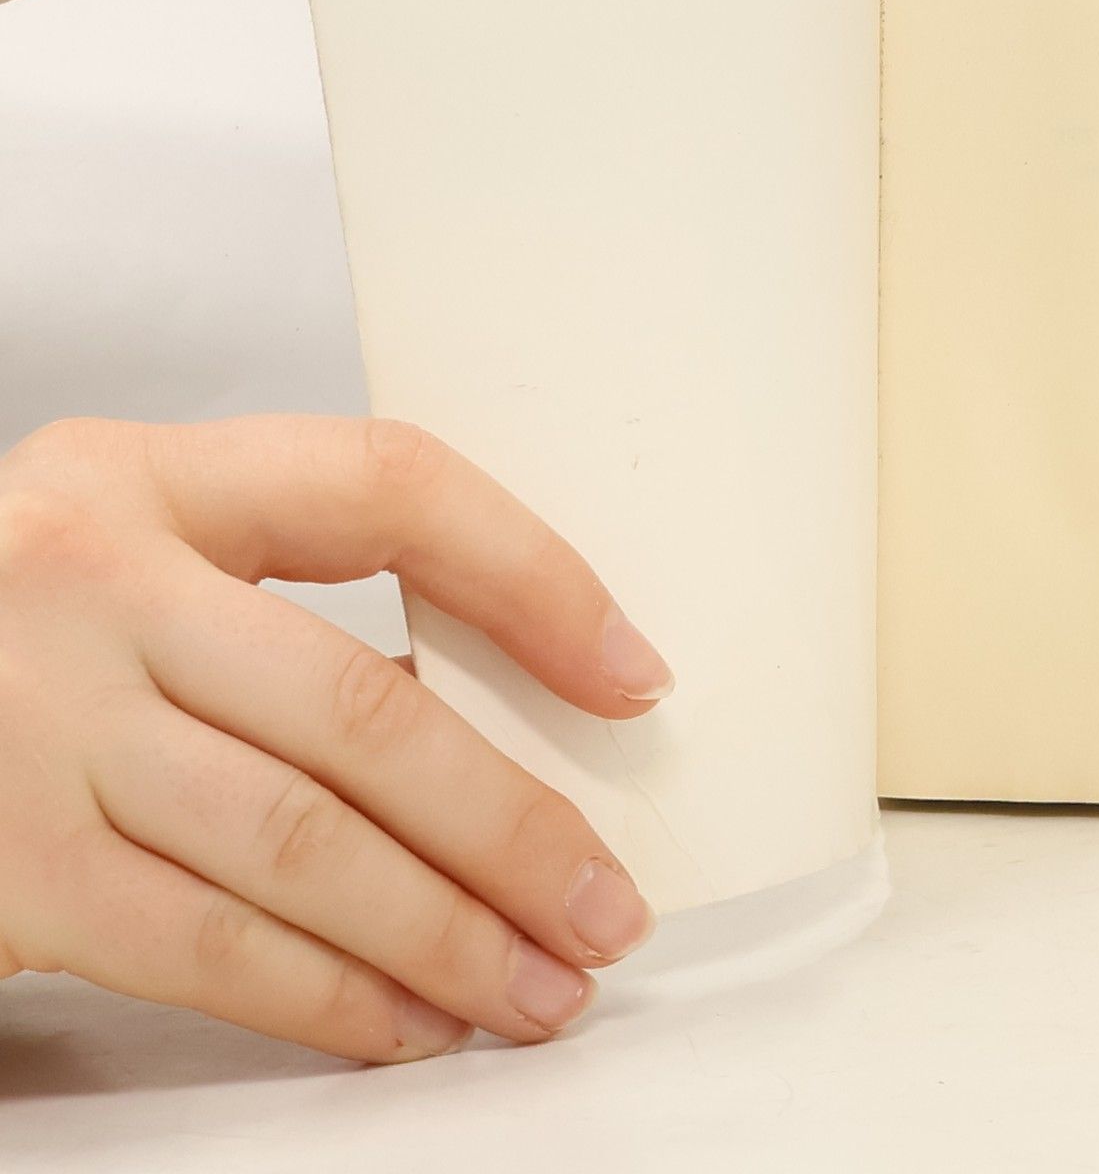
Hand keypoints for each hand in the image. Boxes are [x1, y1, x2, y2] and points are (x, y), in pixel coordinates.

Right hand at [0, 415, 671, 1061]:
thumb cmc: (9, 631)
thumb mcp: (131, 555)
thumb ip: (282, 604)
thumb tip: (487, 728)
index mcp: (149, 479)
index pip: (389, 486)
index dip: (531, 577)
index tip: (631, 674)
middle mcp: (92, 585)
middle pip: (361, 709)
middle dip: (508, 825)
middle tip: (604, 906)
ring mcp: (41, 730)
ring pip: (300, 846)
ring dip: (444, 933)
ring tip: (540, 984)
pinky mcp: (9, 871)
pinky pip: (208, 946)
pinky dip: (329, 996)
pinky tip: (410, 1023)